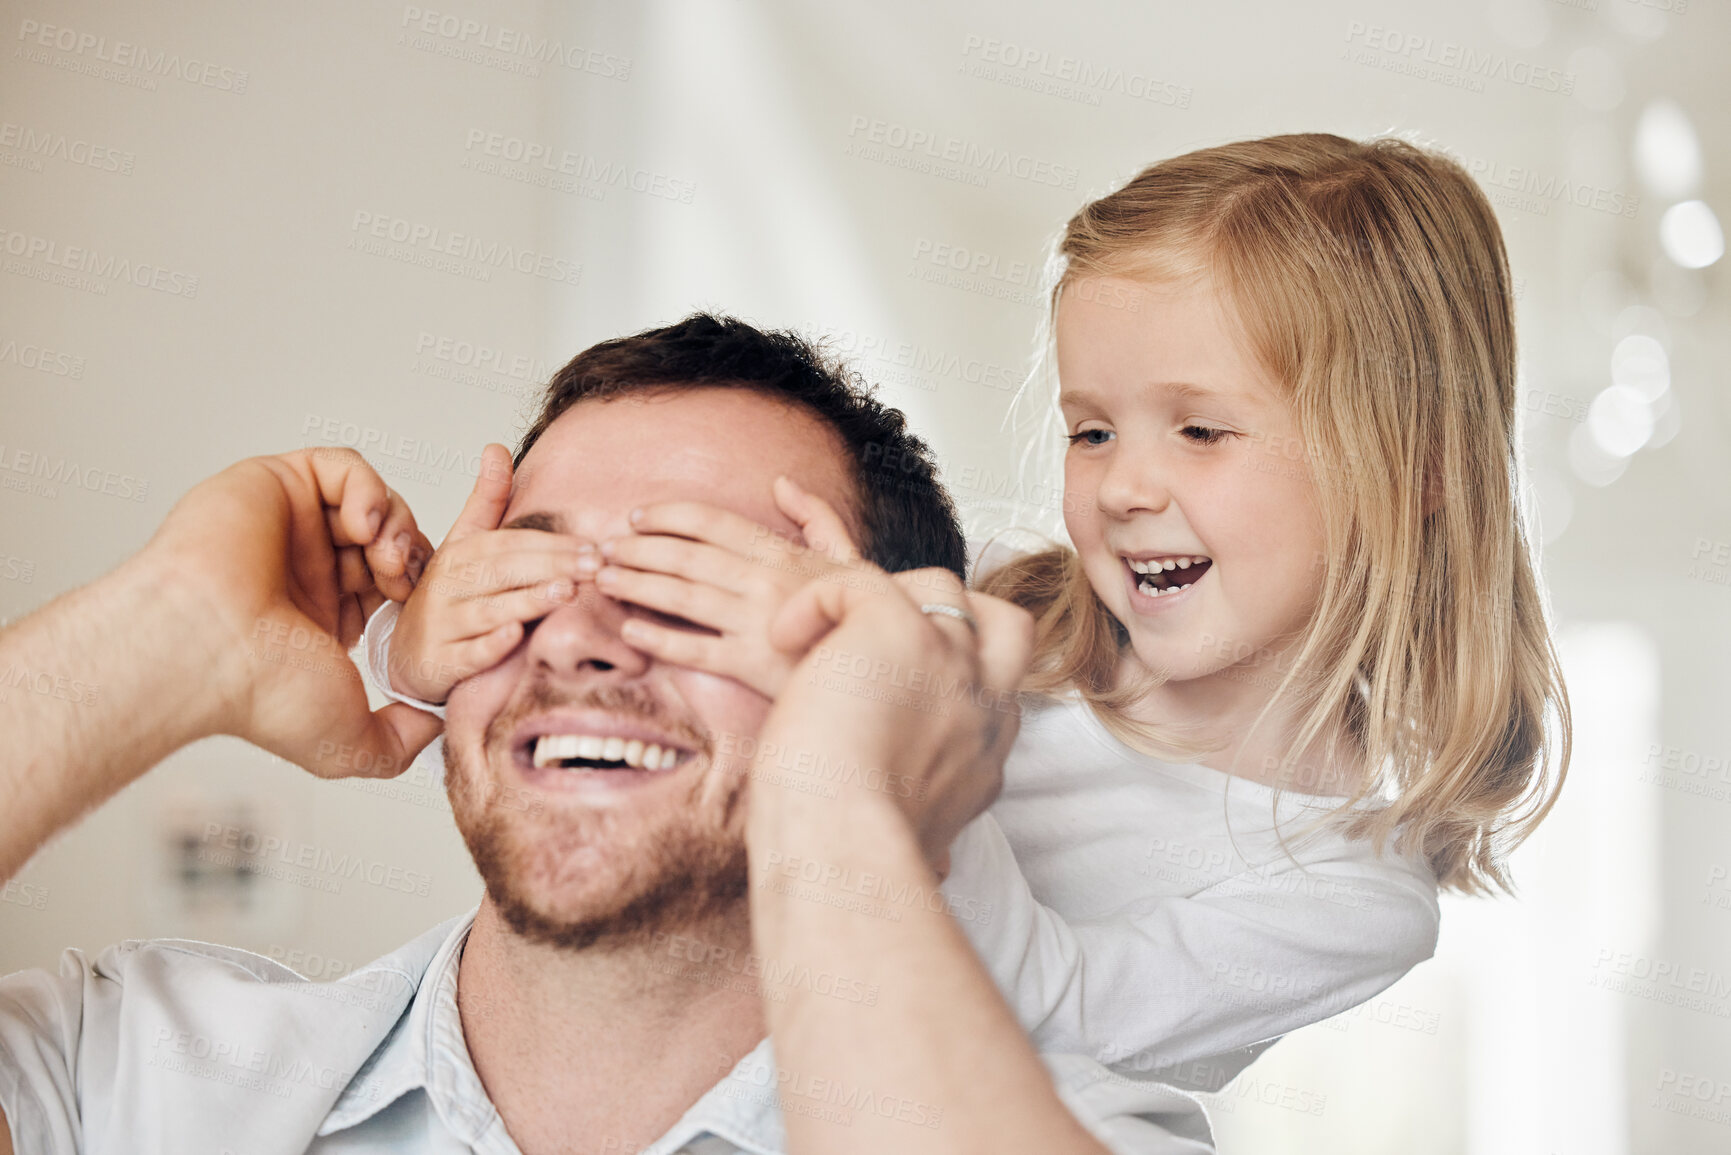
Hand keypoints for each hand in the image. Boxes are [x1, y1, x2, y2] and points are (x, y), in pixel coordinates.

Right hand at [142, 447, 444, 777]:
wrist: (206, 648)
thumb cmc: (262, 693)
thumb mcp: (350, 742)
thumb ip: (398, 743)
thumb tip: (434, 726)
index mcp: (321, 615)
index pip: (393, 584)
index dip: (419, 590)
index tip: (424, 607)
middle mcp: (305, 568)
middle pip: (388, 540)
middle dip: (410, 556)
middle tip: (405, 579)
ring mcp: (289, 525)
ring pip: (371, 503)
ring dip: (392, 524)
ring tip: (383, 554)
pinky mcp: (274, 483)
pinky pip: (340, 467)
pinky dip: (365, 488)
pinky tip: (361, 524)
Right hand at [390, 444, 594, 701]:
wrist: (409, 653)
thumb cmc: (450, 595)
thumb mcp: (463, 543)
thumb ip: (486, 500)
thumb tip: (496, 447)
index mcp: (460, 554)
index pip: (508, 544)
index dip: (550, 544)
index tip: (592, 546)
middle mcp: (449, 586)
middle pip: (502, 572)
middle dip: (550, 567)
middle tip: (594, 566)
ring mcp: (444, 625)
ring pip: (488, 611)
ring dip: (528, 600)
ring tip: (567, 591)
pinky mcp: (442, 662)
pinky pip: (467, 654)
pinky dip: (490, 645)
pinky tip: (516, 635)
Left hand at [591, 475, 882, 697]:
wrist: (888, 668)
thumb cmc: (863, 617)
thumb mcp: (849, 557)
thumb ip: (817, 517)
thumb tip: (781, 484)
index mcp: (783, 553)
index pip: (712, 522)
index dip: (668, 516)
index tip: (635, 517)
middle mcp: (765, 582)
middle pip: (686, 556)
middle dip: (637, 548)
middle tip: (601, 548)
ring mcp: (757, 623)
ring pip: (681, 597)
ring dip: (636, 584)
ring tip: (603, 579)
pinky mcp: (752, 665)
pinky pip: (694, 650)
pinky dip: (658, 639)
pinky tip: (629, 630)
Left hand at [749, 561, 1033, 866]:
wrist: (843, 849)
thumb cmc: (856, 857)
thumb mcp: (922, 847)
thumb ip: (938, 832)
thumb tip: (942, 867)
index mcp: (987, 753)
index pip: (996, 689)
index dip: (954, 674)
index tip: (897, 692)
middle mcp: (982, 701)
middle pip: (1004, 623)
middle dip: (953, 616)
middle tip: (882, 637)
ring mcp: (950, 660)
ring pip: (937, 587)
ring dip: (878, 601)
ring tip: (818, 639)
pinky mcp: (899, 629)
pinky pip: (862, 582)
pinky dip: (818, 600)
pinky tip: (785, 636)